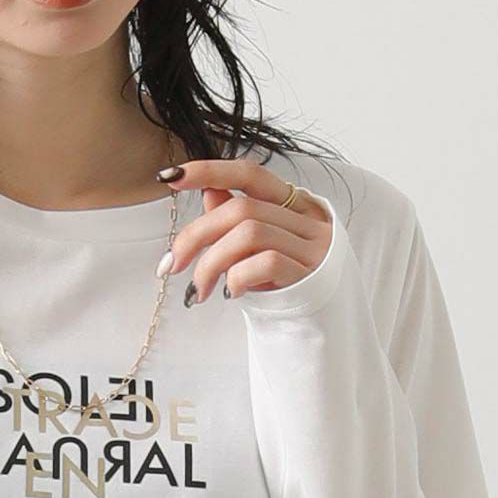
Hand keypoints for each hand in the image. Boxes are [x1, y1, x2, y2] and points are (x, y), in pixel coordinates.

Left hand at [155, 159, 332, 302]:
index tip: (170, 177)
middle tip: (171, 266)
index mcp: (294, 203)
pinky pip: (265, 262)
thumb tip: (208, 191)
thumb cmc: (289, 284)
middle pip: (239, 209)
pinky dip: (237, 277)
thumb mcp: (260, 249)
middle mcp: (308, 218)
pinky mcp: (313, 274)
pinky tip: (232, 294)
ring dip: (210, 264)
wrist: (327, 327)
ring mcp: (314, 245)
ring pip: (248, 234)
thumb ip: (237, 219)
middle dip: (194, 236)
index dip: (209, 170)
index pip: (249, 174)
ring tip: (200, 291)